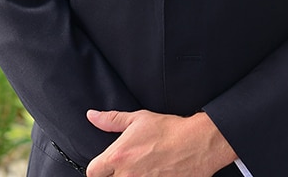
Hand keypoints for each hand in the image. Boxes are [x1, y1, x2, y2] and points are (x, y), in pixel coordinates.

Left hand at [85, 108, 236, 176]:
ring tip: (140, 172)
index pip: (92, 173)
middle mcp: (126, 176)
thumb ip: (111, 120)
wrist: (196, 143)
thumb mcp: (138, 119)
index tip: (105, 166)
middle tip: (127, 167)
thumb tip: (91, 116)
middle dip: (113, 175)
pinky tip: (152, 175)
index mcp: (118, 157)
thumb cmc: (167, 130)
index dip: (98, 169)